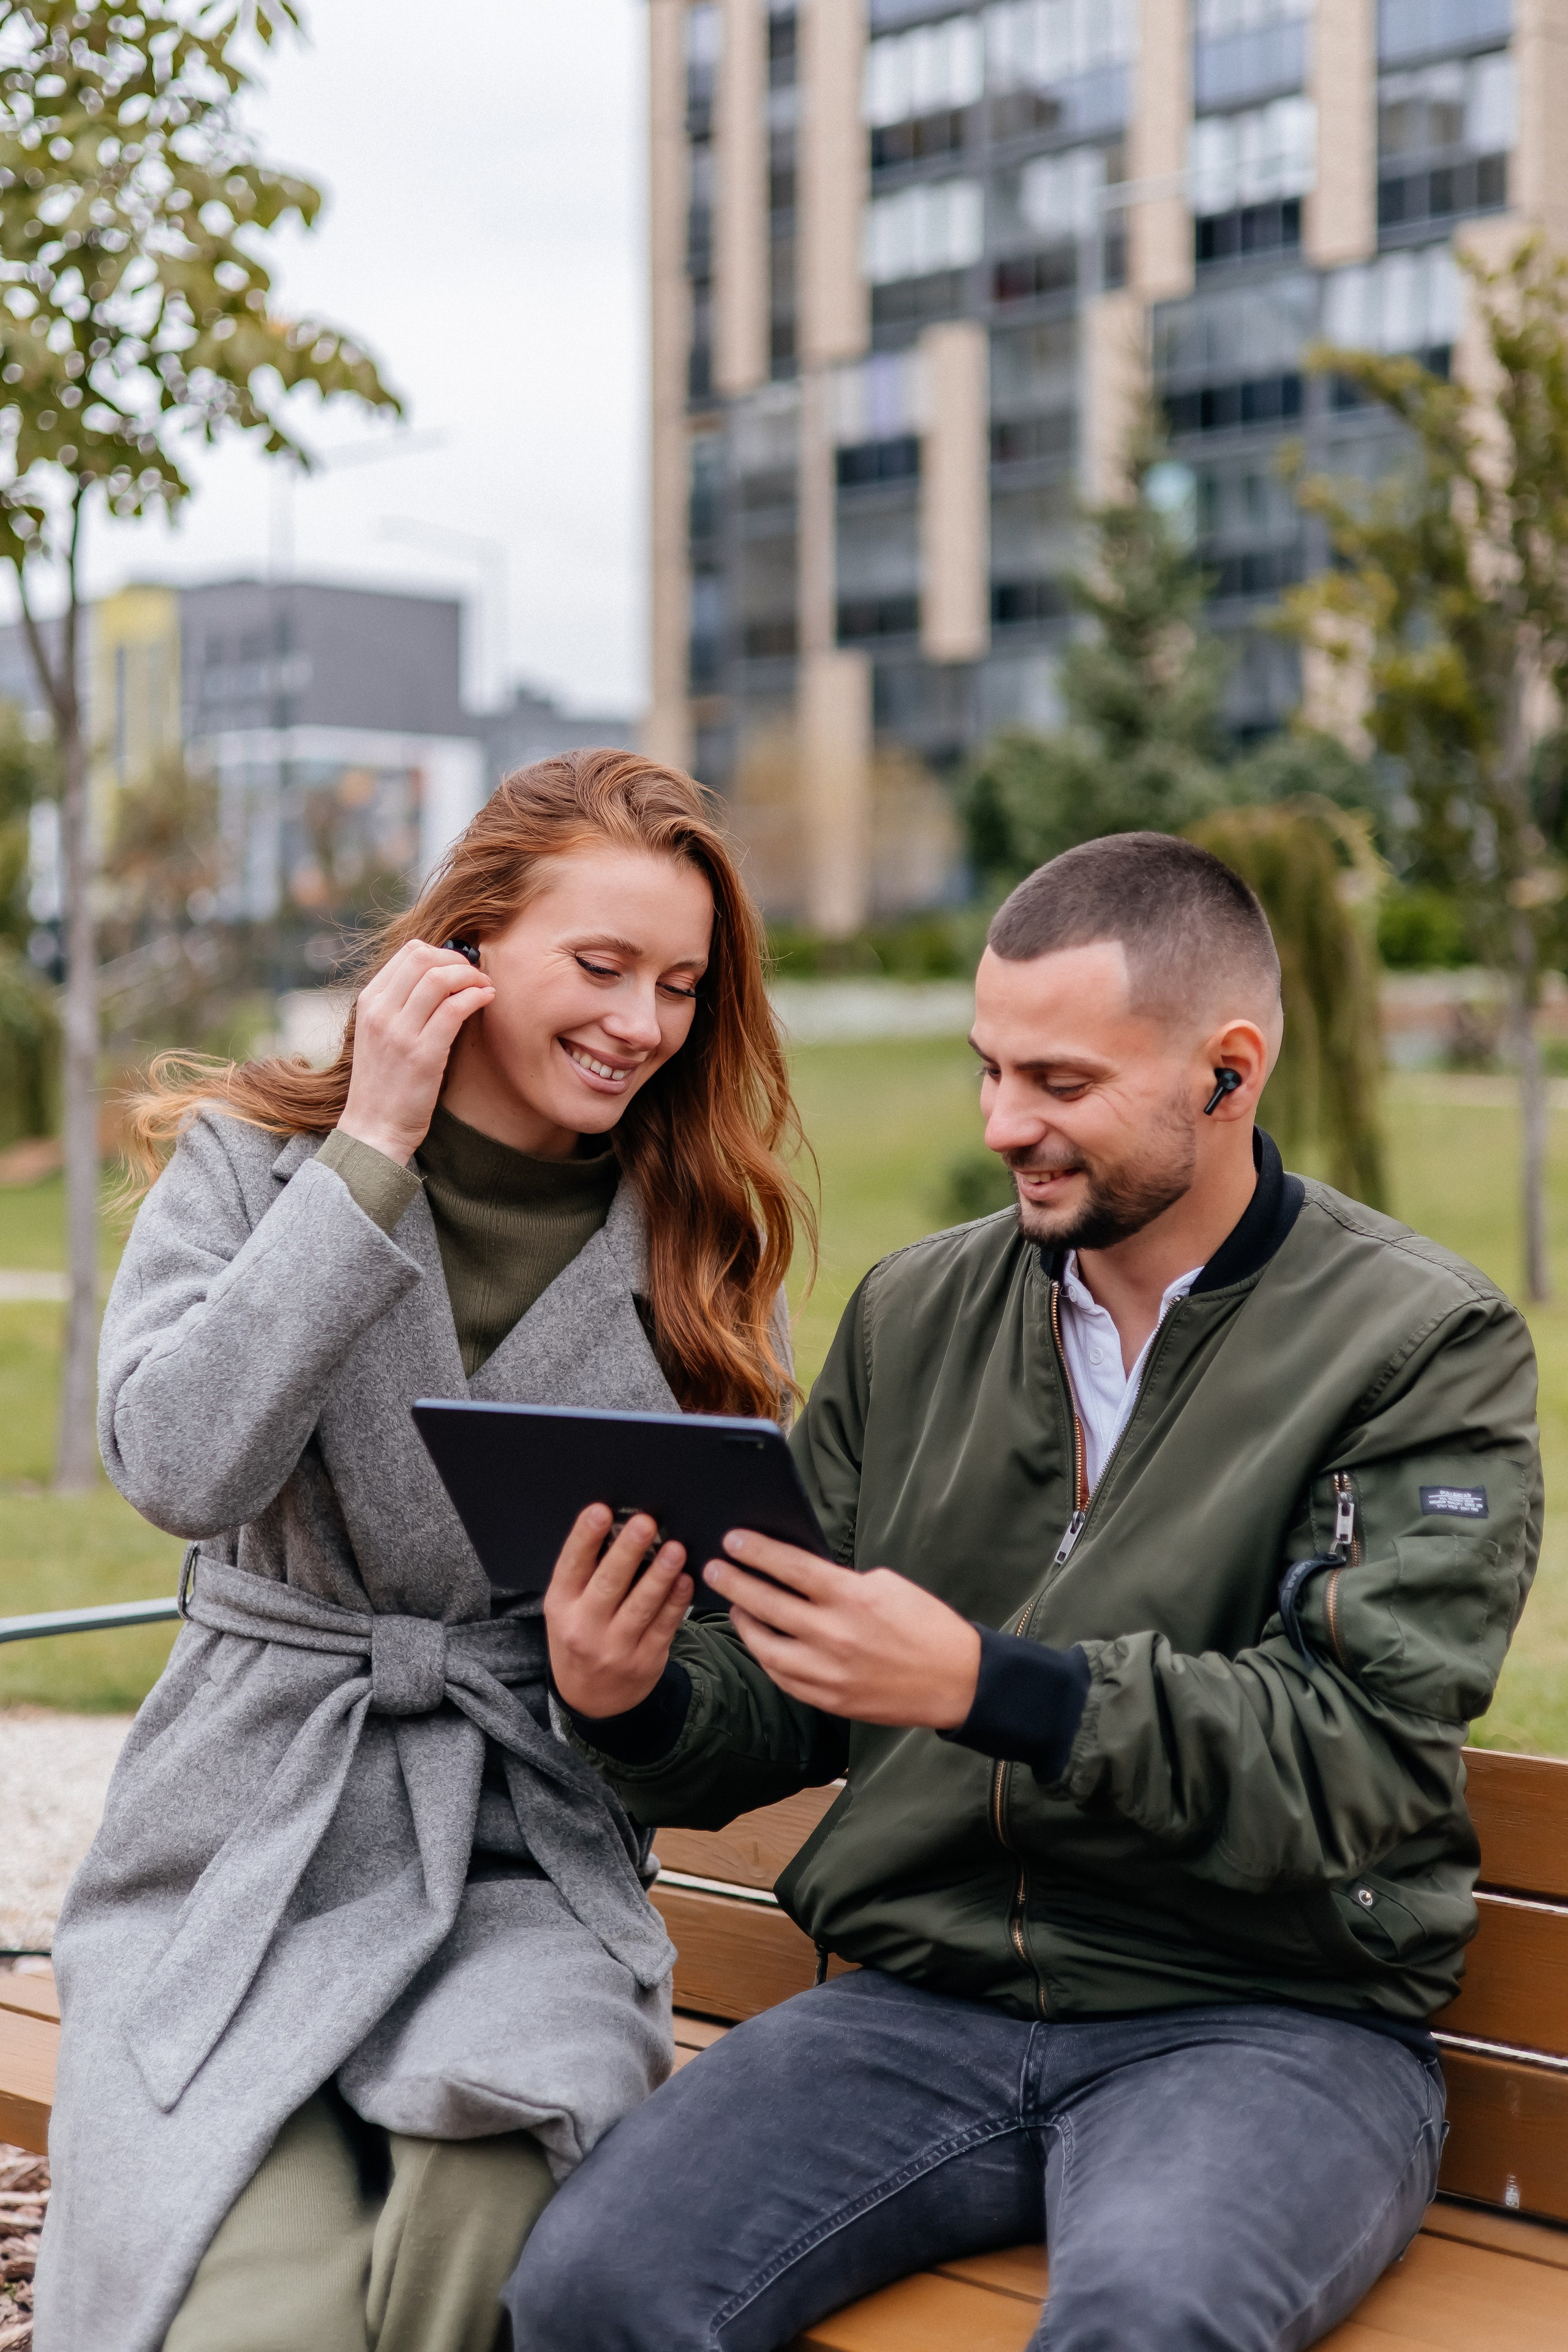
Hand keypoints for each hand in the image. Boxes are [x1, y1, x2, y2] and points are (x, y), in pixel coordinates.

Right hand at [337, 940, 495, 1162]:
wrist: (374, 1127)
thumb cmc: (385, 1082)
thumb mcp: (380, 1033)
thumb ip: (400, 1004)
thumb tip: (439, 975)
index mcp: (369, 1001)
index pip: (408, 953)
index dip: (442, 952)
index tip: (460, 966)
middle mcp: (380, 1011)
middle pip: (424, 958)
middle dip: (458, 960)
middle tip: (476, 975)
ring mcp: (399, 1032)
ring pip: (440, 979)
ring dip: (471, 976)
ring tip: (485, 986)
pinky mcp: (422, 1055)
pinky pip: (455, 1009)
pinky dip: (476, 996)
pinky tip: (487, 999)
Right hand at [545, 1505, 692, 1719]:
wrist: (591, 1702)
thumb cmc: (579, 1638)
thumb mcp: (567, 1609)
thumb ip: (586, 1575)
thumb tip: (618, 1525)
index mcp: (561, 1606)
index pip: (571, 1566)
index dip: (585, 1537)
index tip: (600, 1511)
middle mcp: (584, 1627)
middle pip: (609, 1584)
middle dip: (629, 1551)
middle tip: (646, 1522)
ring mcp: (616, 1647)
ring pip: (641, 1605)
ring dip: (661, 1575)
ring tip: (676, 1548)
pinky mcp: (646, 1660)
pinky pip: (664, 1626)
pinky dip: (676, 1601)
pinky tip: (686, 1580)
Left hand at [702, 1533, 980, 1727]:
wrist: (956, 1680)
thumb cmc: (925, 1625)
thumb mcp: (887, 1585)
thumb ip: (840, 1581)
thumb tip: (799, 1575)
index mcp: (852, 1598)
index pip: (790, 1567)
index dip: (756, 1551)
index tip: (732, 1539)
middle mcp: (834, 1635)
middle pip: (767, 1604)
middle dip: (735, 1583)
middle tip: (715, 1568)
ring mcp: (828, 1672)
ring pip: (766, 1647)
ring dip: (744, 1623)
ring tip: (734, 1606)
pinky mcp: (829, 1699)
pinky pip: (783, 1677)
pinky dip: (767, 1657)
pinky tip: (760, 1642)